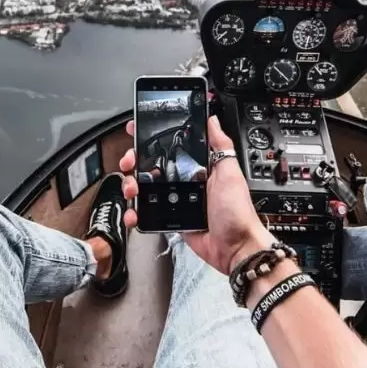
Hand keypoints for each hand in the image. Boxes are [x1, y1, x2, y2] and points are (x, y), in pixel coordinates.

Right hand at [120, 115, 271, 274]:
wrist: (235, 248)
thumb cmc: (237, 212)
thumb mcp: (230, 171)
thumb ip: (220, 144)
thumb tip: (212, 119)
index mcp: (199, 166)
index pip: (171, 146)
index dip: (153, 138)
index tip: (137, 132)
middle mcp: (186, 180)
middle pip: (151, 165)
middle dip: (135, 160)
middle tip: (129, 162)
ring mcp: (176, 199)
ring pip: (145, 187)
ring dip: (132, 185)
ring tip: (132, 188)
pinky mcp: (170, 218)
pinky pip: (148, 211)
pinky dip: (136, 211)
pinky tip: (134, 212)